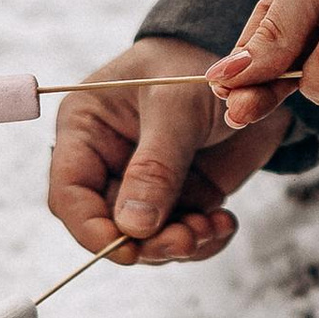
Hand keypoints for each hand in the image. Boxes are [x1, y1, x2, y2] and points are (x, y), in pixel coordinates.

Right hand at [46, 34, 317, 266]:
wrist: (249, 71)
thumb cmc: (195, 67)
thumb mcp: (176, 107)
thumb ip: (155, 165)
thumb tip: (134, 227)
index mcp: (86, 130)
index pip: (69, 192)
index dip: (91, 228)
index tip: (128, 250)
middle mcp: (108, 163)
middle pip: (108, 225)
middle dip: (147, 243)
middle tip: (186, 241)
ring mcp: (145, 185)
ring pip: (147, 240)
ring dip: (179, 244)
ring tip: (212, 226)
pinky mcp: (180, 199)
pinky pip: (182, 237)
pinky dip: (204, 240)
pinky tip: (224, 221)